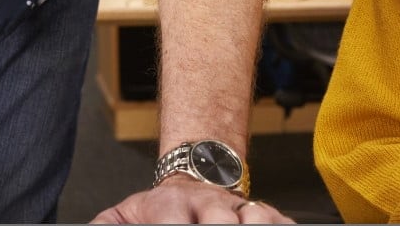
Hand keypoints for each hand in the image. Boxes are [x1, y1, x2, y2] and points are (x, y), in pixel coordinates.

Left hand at [93, 175, 292, 223]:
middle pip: (220, 222)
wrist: (191, 178)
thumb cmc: (155, 212)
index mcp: (169, 207)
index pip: (173, 224)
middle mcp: (208, 205)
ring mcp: (237, 209)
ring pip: (254, 218)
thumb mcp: (121, 219)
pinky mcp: (261, 214)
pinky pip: (278, 220)